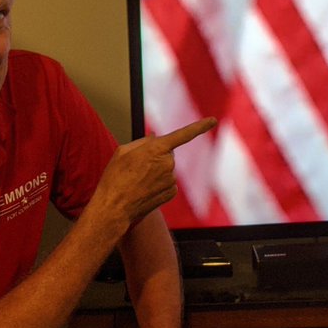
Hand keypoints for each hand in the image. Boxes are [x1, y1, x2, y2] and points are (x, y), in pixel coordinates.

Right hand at [88, 117, 216, 231]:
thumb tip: (156, 138)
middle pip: (167, 154)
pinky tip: (144, 190)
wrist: (114, 207)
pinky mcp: (172, 192)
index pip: (183, 134)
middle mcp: (168, 163)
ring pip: (167, 169)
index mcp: (157, 149)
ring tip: (137, 180)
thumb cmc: (115, 178)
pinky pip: (168, 183)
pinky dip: (158, 184)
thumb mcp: (123, 152)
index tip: (213, 120)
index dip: (200, 126)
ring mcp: (171, 179)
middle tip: (136, 168)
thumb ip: (143, 142)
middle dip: (156, 157)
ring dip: (156, 172)